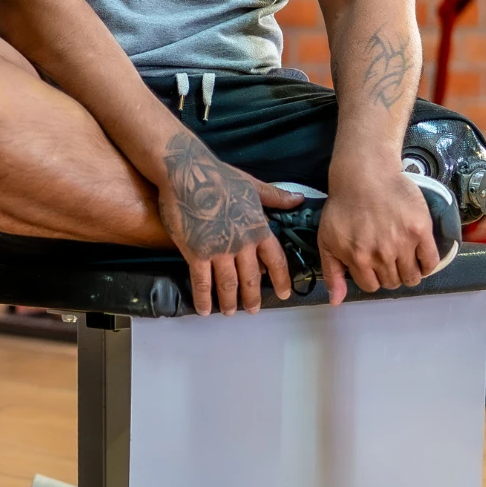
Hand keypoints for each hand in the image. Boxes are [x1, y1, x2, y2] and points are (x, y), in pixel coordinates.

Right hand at [156, 132, 302, 315]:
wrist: (187, 174)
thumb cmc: (218, 176)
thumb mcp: (252, 185)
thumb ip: (275, 197)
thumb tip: (299, 199)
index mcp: (258, 229)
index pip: (275, 261)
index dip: (280, 279)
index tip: (283, 293)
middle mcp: (242, 244)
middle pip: (251, 278)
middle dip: (252, 297)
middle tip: (253, 310)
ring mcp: (219, 251)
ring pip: (228, 284)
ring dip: (230, 302)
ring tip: (231, 312)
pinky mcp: (196, 254)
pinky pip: (202, 282)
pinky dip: (204, 298)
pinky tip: (205, 310)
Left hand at [317, 167, 438, 304]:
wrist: (364, 176)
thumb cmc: (342, 207)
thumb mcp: (327, 240)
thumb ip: (332, 273)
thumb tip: (336, 302)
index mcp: (358, 260)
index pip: (372, 287)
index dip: (373, 278)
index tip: (375, 268)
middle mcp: (381, 256)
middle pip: (393, 283)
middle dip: (391, 276)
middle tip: (390, 261)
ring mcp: (403, 244)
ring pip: (413, 276)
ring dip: (410, 273)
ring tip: (405, 260)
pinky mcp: (421, 231)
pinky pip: (431, 261)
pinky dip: (428, 265)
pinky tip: (421, 257)